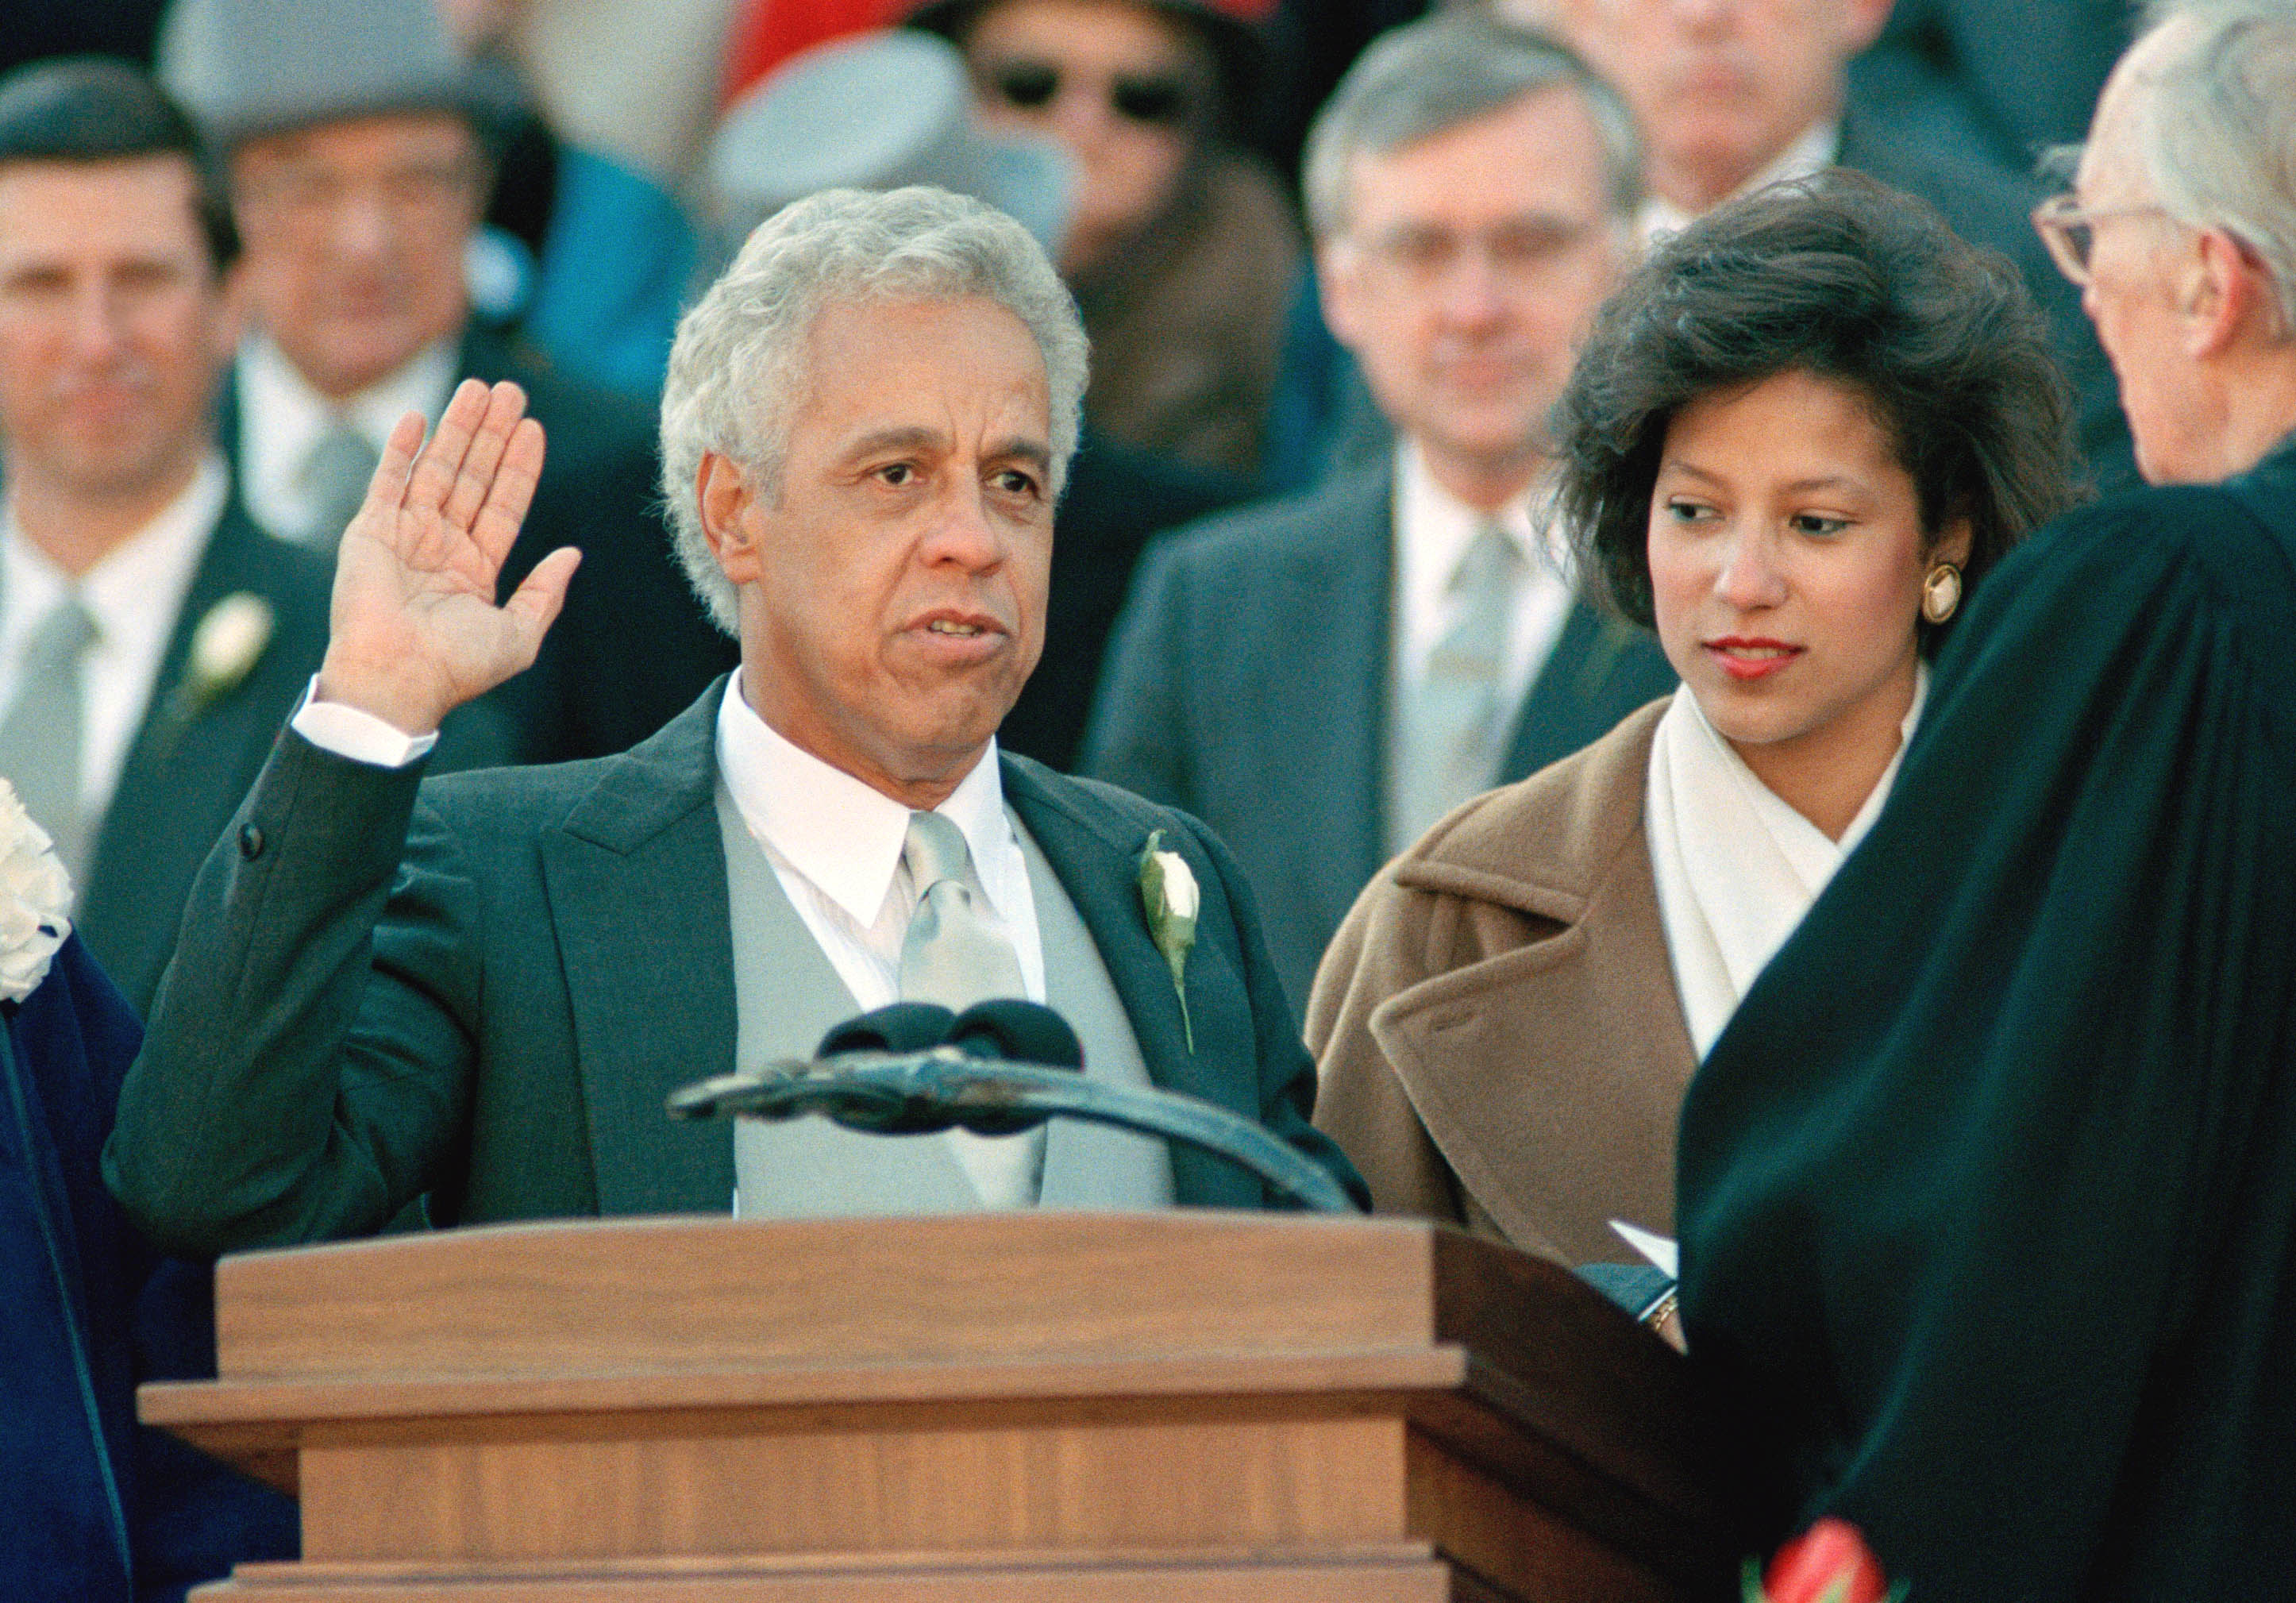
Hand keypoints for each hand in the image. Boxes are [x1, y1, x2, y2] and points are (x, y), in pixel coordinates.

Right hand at [315, 379, 581, 734]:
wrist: (397, 679)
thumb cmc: (457, 666)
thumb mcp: (519, 635)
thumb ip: (546, 593)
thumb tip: (573, 554)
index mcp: (476, 570)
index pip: (504, 504)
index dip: (520, 466)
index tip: (534, 427)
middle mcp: (442, 547)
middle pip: (474, 476)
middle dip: (492, 433)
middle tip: (511, 389)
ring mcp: (405, 535)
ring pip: (438, 468)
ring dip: (457, 428)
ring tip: (478, 388)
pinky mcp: (370, 530)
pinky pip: (388, 480)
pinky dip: (401, 448)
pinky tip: (419, 416)